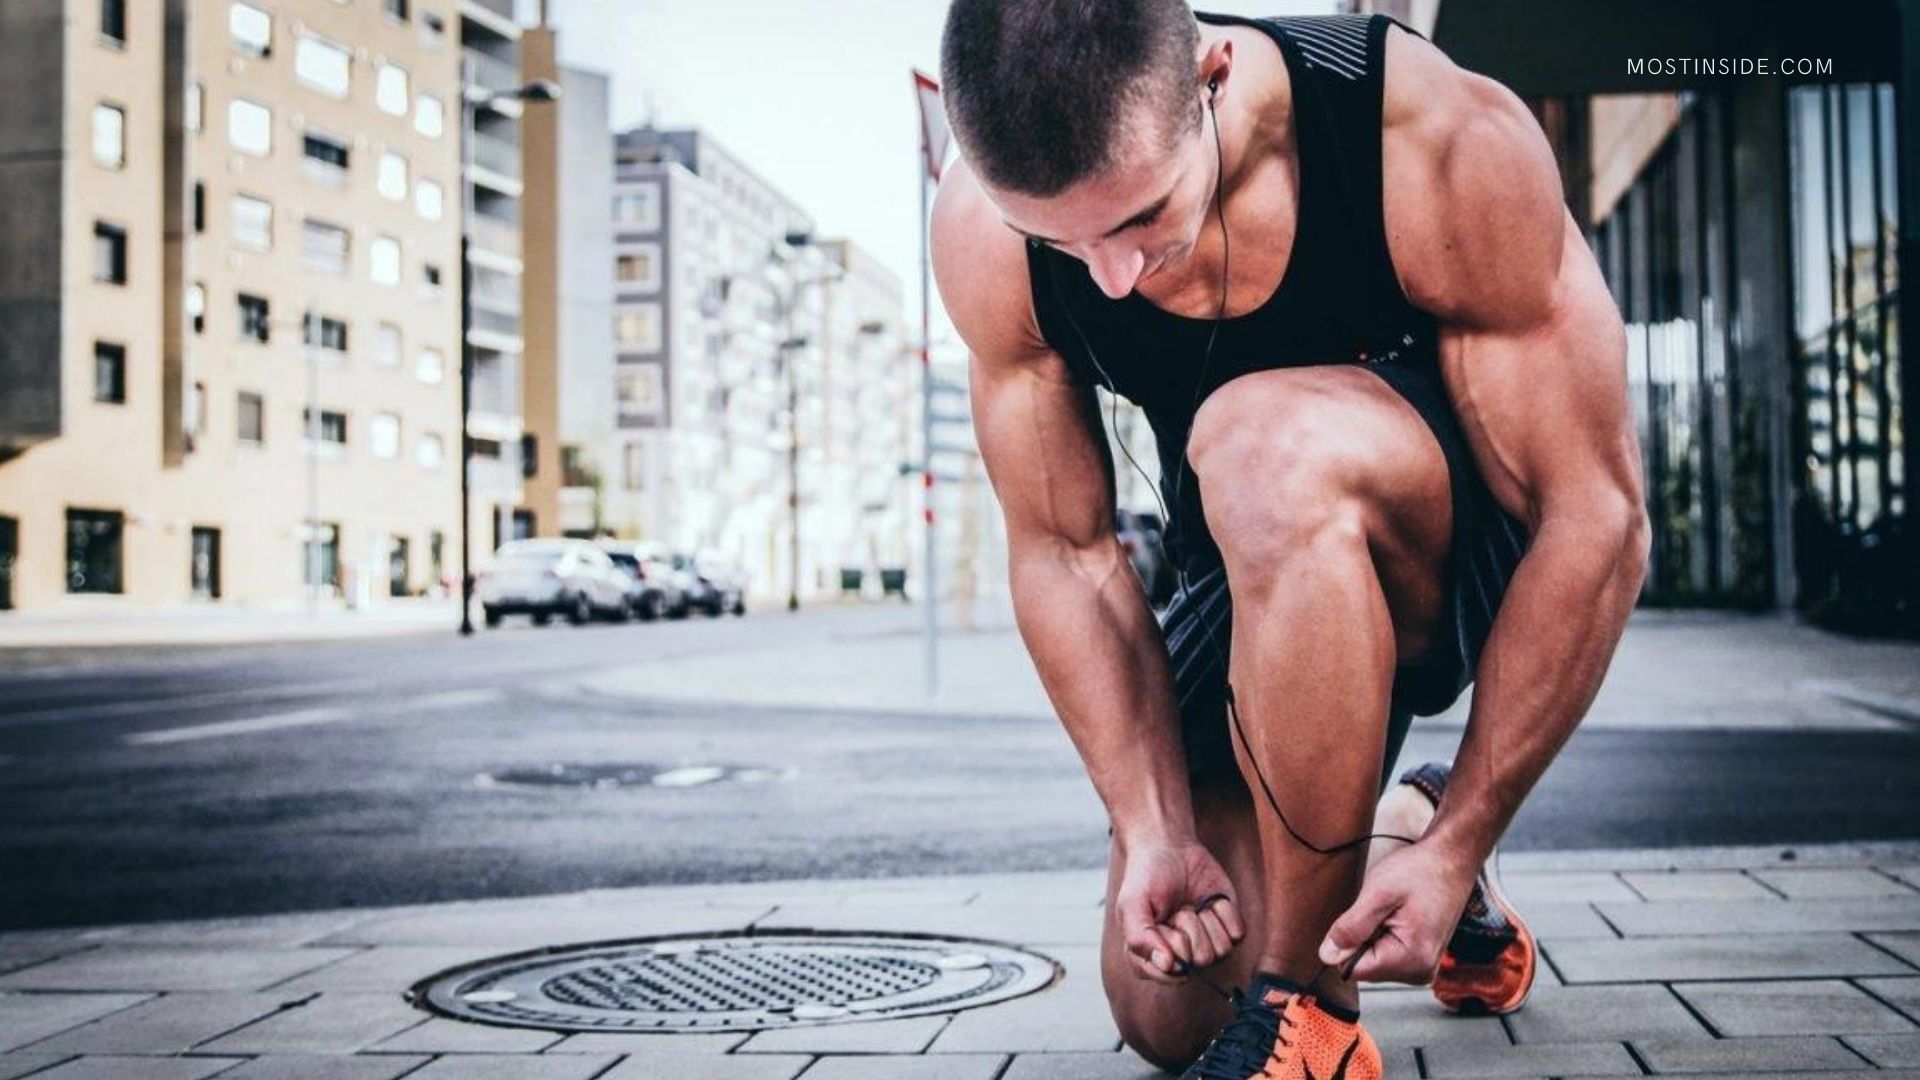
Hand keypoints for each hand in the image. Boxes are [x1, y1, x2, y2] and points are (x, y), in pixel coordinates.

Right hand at [1112, 837, 1245, 983]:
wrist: (1170, 847)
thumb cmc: (1146, 877)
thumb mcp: (1132, 905)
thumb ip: (1140, 939)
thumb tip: (1167, 966)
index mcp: (1152, 959)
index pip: (1171, 973)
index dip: (1170, 947)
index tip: (1161, 924)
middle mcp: (1181, 957)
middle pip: (1199, 961)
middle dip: (1188, 927)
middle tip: (1176, 909)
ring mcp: (1206, 944)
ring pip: (1221, 951)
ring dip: (1205, 919)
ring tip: (1191, 904)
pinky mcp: (1227, 929)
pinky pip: (1236, 934)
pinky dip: (1224, 912)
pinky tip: (1209, 901)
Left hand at [1317, 838, 1477, 984]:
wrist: (1451, 859)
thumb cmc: (1420, 871)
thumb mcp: (1378, 893)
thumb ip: (1351, 927)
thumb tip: (1327, 956)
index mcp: (1411, 960)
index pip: (1353, 969)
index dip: (1348, 941)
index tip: (1367, 914)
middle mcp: (1419, 972)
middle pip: (1365, 966)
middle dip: (1363, 937)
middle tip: (1384, 908)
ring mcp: (1423, 967)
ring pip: (1374, 959)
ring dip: (1374, 934)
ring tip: (1395, 910)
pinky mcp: (1421, 958)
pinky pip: (1387, 953)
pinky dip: (1385, 934)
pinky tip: (1400, 915)